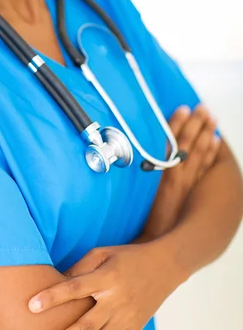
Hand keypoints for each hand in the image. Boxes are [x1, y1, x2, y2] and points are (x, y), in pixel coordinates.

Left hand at [28, 242, 180, 329]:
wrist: (165, 266)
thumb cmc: (128, 256)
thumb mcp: (103, 253)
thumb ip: (80, 268)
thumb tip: (56, 282)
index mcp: (107, 277)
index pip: (74, 289)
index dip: (52, 297)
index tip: (32, 305)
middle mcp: (117, 300)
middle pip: (86, 324)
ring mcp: (127, 317)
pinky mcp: (135, 327)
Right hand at [140, 103, 220, 240]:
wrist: (154, 241)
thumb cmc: (143, 217)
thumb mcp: (135, 191)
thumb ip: (138, 170)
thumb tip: (135, 152)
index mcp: (160, 172)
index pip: (171, 141)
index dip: (177, 123)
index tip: (183, 108)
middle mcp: (175, 175)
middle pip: (188, 143)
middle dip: (196, 124)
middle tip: (203, 108)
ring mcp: (187, 184)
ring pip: (199, 153)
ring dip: (206, 134)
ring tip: (211, 119)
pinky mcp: (193, 192)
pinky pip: (205, 168)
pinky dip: (211, 153)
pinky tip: (214, 142)